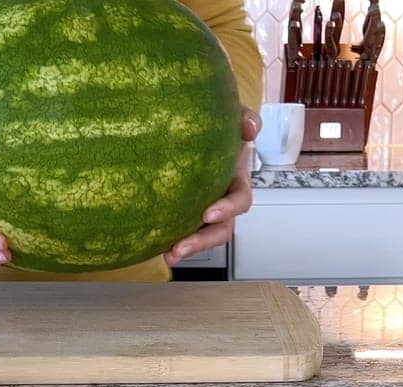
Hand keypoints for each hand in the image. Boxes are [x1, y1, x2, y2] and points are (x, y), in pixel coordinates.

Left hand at [164, 107, 259, 265]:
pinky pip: (183, 230)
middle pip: (222, 229)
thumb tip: (249, 128)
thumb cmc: (221, 127)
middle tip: (182, 246)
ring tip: (169, 254)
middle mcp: (223, 200)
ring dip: (189, 247)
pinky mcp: (187, 212)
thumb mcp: (234, 116)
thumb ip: (244, 117)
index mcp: (236, 180)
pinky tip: (153, 244)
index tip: (208, 214)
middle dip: (203, 240)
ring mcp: (205, 209)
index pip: (240, 199)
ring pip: (204, 236)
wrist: (199, 130)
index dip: (228, 208)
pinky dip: (170, 239)